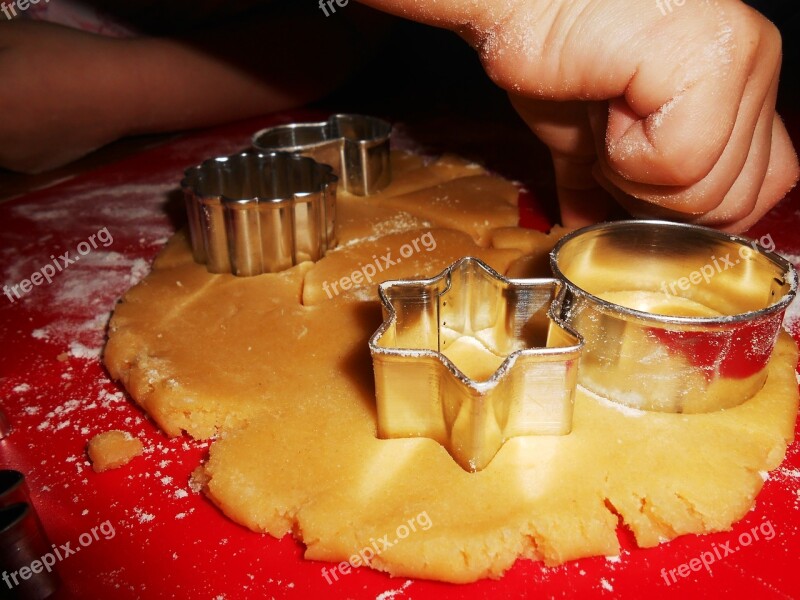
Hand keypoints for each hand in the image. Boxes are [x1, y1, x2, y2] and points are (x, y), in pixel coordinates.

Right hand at [359, 0, 798, 231]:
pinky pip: (678, 161)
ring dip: (630, 174)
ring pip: (703, 192)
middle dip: (652, 201)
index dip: (685, 215)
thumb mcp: (595, 138)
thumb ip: (616, 183)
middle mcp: (754, 71)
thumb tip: (600, 229)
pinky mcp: (709, 62)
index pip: (751, 197)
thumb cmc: (553, 54)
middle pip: (729, 208)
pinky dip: (623, 152)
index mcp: (738, 89)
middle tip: (610, 143)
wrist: (517, 12)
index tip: (628, 181)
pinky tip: (607, 106)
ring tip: (606, 116)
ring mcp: (740, 64)